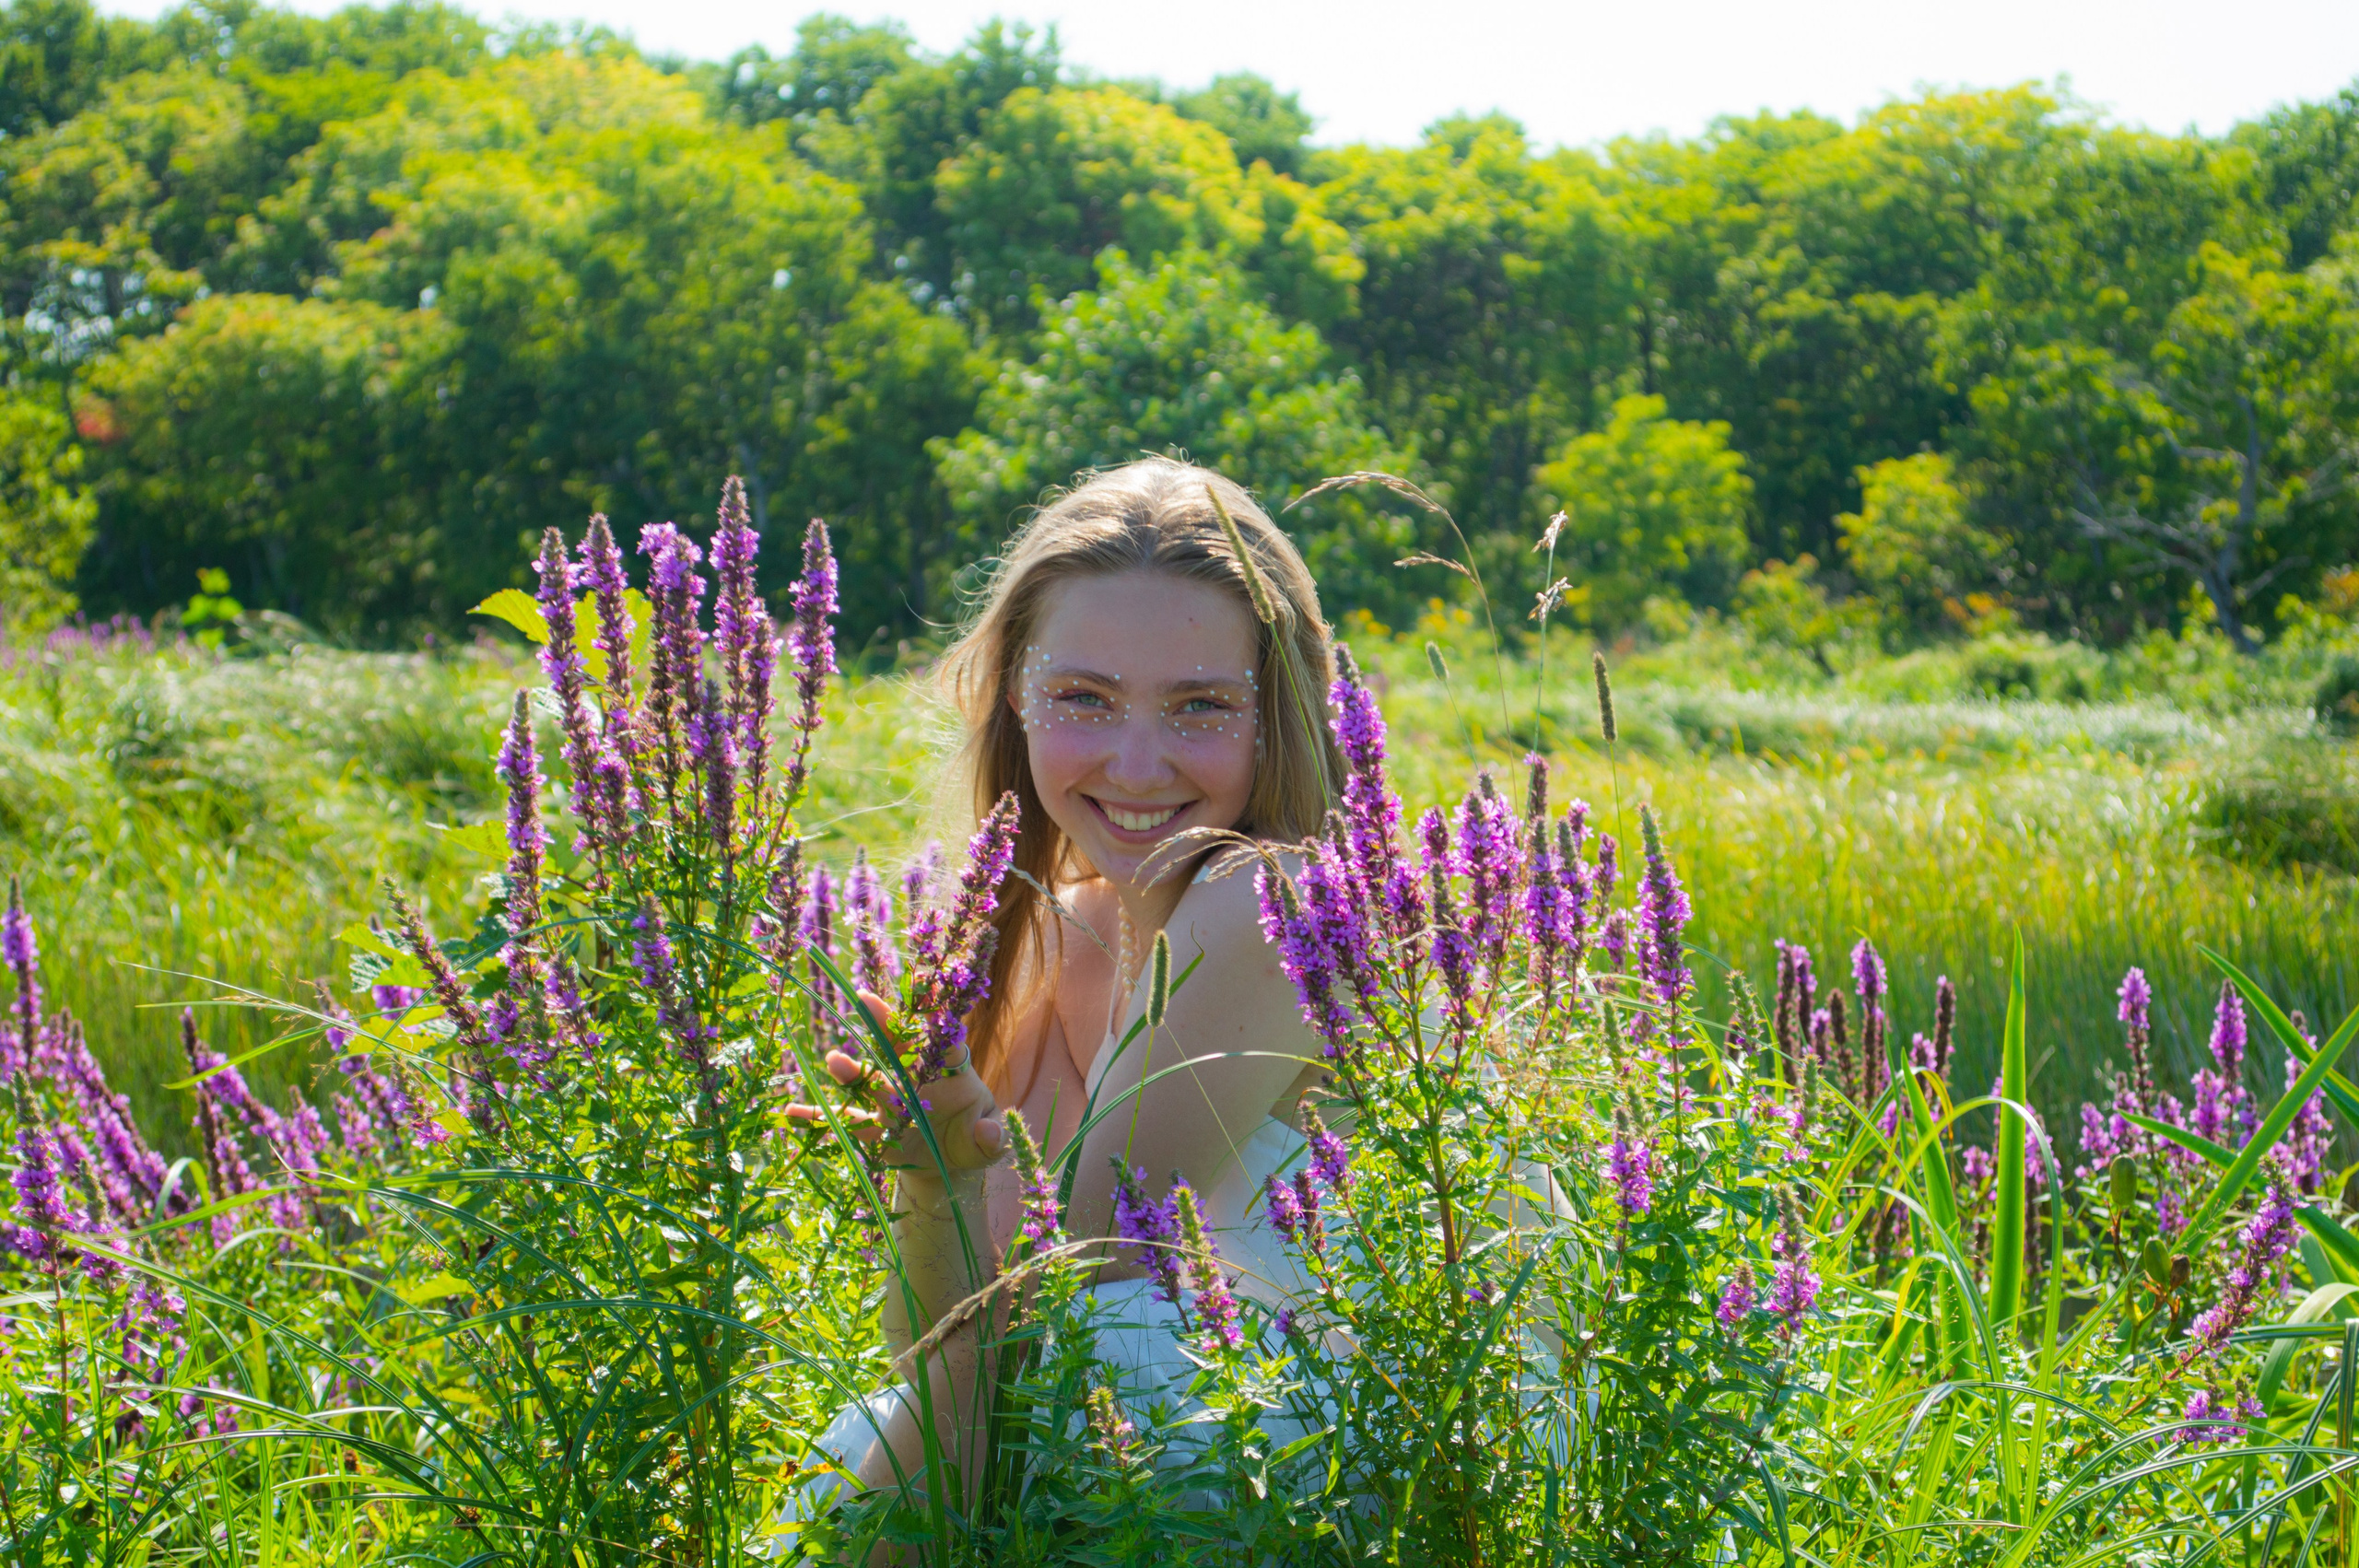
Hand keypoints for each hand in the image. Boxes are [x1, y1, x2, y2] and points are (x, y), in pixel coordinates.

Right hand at [784, 991, 1005, 1183]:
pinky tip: (791, 1114)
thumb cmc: (973, 1140)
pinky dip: (816, 1119)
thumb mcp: (987, 1143)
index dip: (938, 1016)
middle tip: (864, 998)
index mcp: (951, 1072)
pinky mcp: (870, 1126)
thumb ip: (991, 1137)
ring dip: (850, 1071)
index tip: (929, 986)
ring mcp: (889, 1101)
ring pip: (867, 1081)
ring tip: (834, 1060)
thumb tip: (991, 1133)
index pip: (946, 1041)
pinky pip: (841, 1121)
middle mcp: (915, 1078)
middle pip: (899, 1047)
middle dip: (883, 1024)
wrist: (947, 1165)